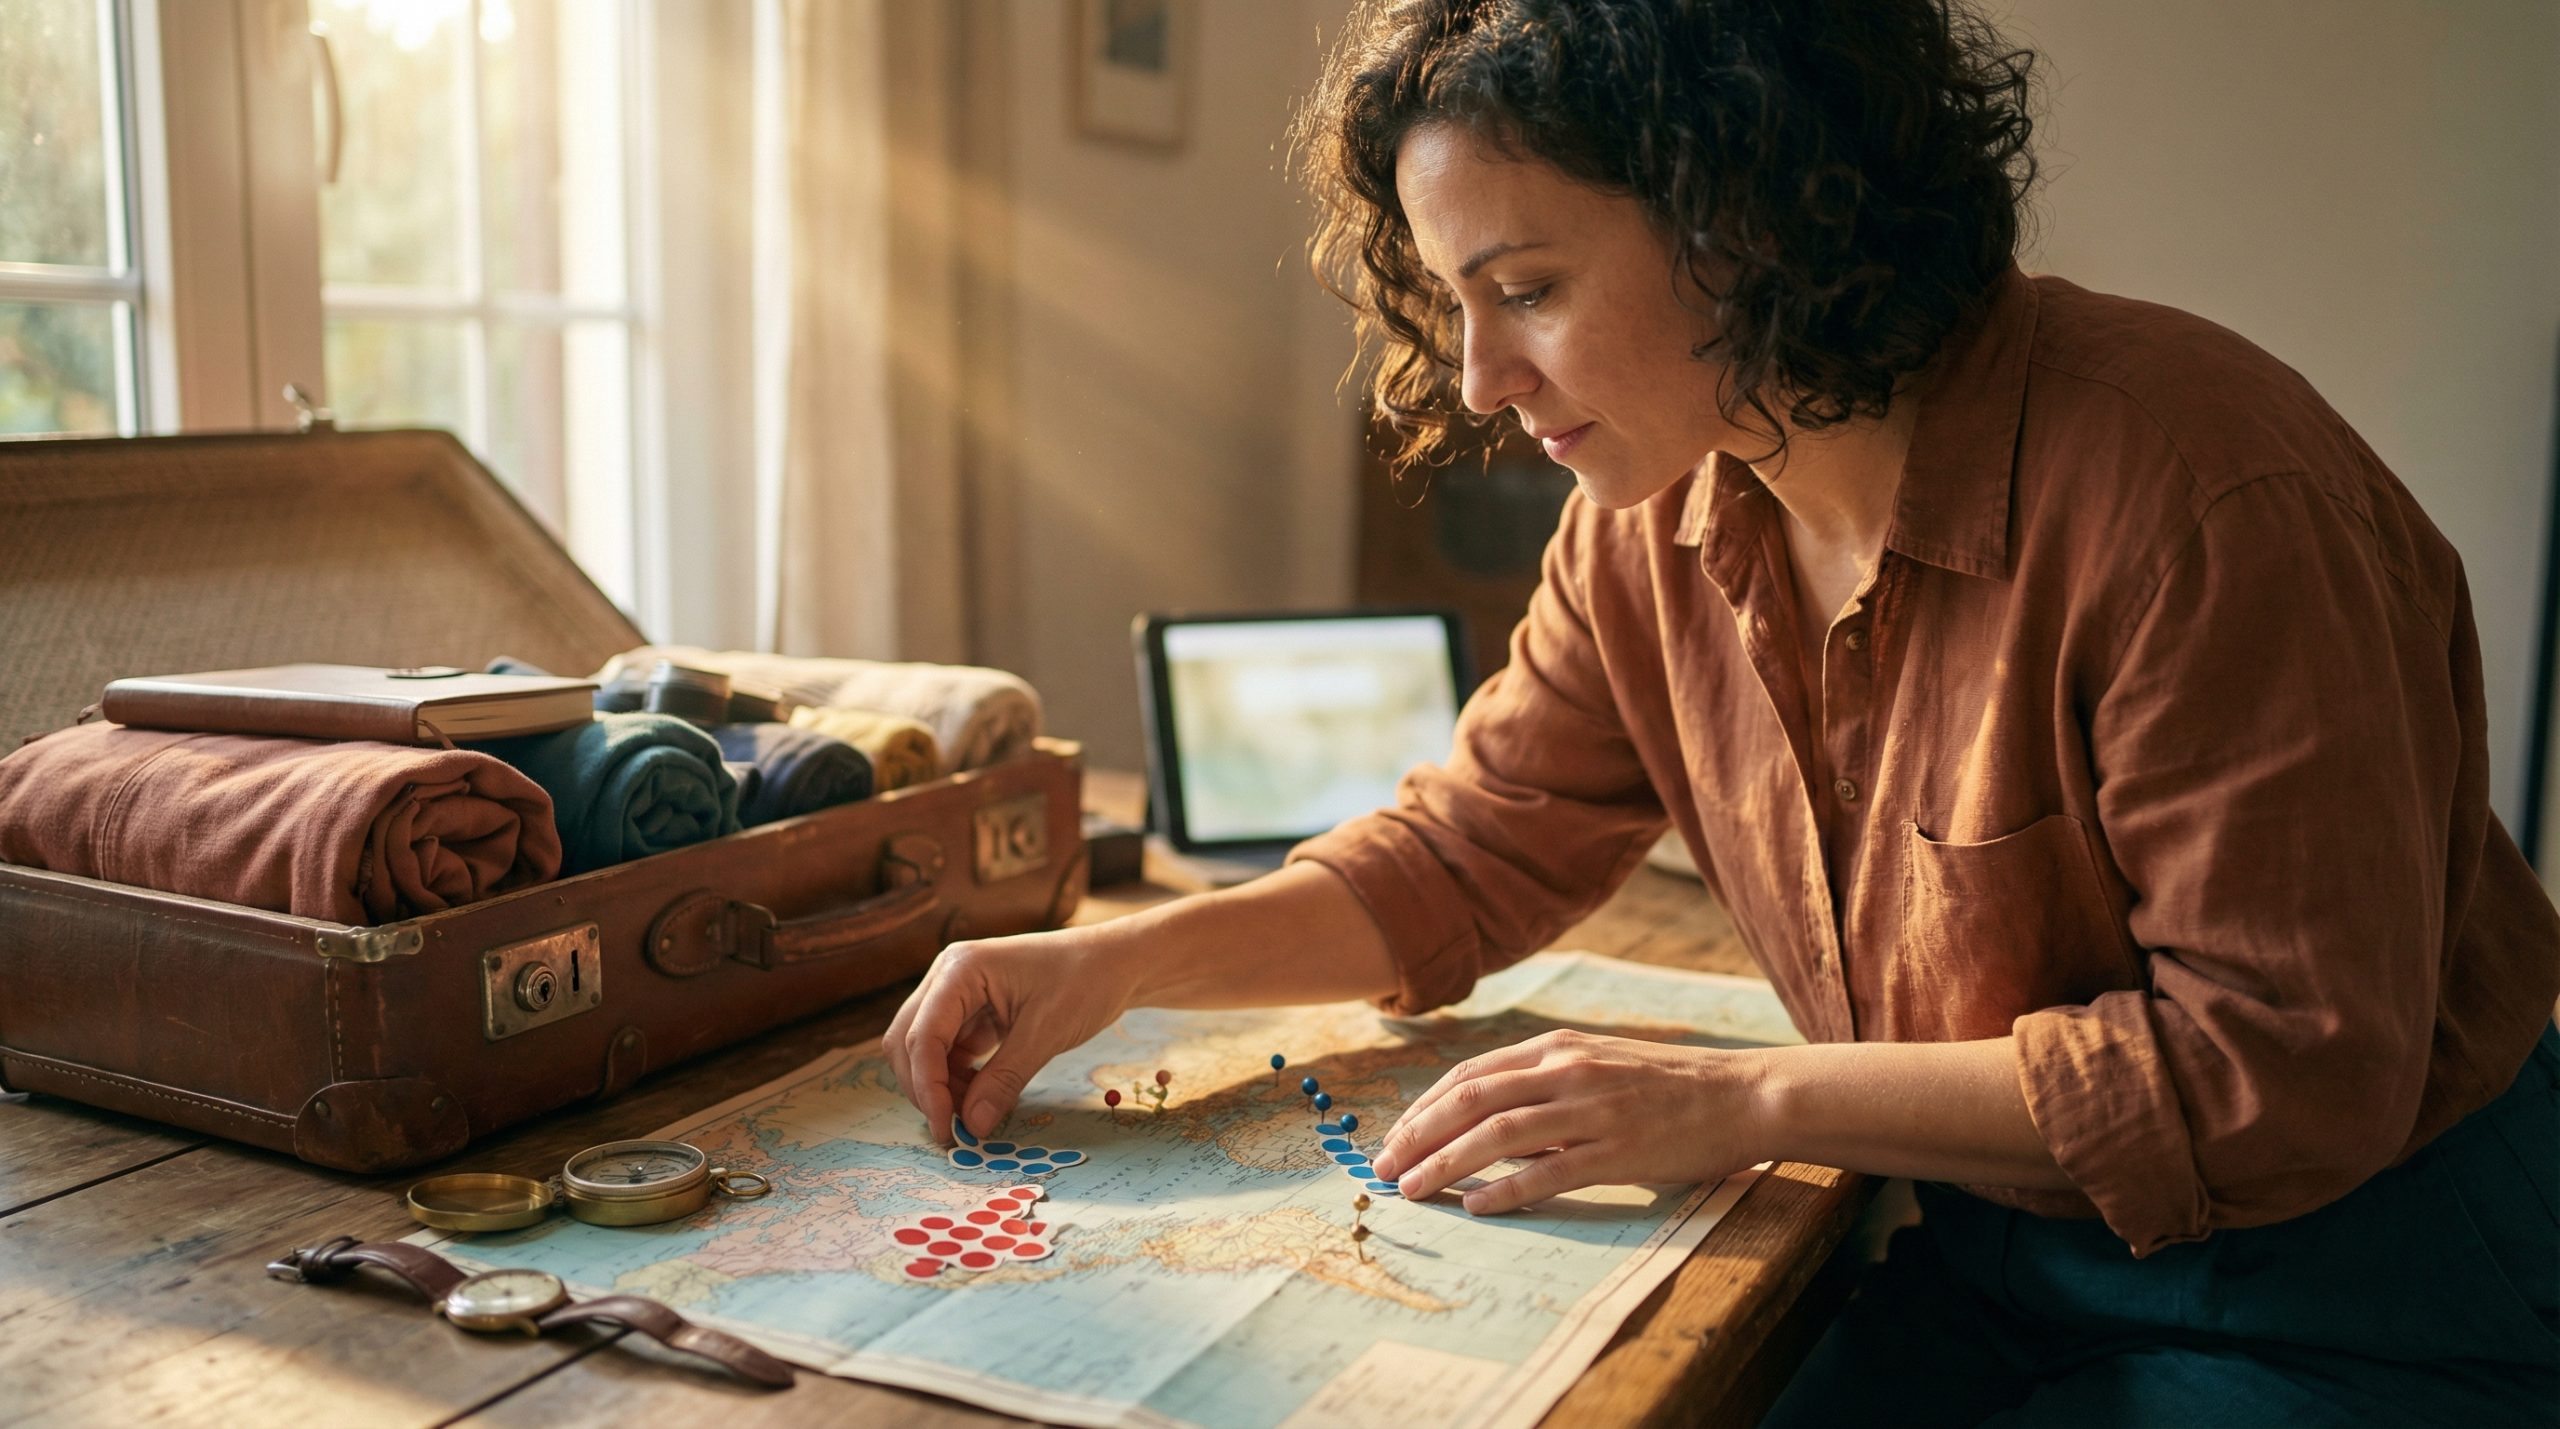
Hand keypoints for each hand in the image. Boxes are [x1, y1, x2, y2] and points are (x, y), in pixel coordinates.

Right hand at [882, 924, 1143, 1143]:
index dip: (927, 1086)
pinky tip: (981, 1097)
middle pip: (909, 1042)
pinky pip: (948, 1052)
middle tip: (955, 1129)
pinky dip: (957, 1079)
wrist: (1117, 962)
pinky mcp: (971, 1012)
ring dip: (940, 1086)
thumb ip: (1005, 1080)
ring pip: (924, 1050)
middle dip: (926, 1088)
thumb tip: (971, 1127)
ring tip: (973, 1115)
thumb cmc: (1087, 981)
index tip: (946, 1127)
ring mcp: (957, 994)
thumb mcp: (1047, 1033)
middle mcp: (948, 978)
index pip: (922, 1035)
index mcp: (960, 969)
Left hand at [1369, 1029, 1766, 1213]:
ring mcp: (1591, 1110)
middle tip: (1384, 1168)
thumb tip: (1488, 1123)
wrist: (1742, 1095)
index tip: (1396, 1137)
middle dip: (1418, 1135)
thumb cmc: (1669, 1086)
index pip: (1469, 1075)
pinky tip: (1476, 1206)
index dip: (1423, 1107)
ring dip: (1446, 1163)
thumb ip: (1545, 1085)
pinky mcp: (1617, 1150)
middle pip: (1470, 1100)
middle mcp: (1567, 1072)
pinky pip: (1548, 1171)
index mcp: (1557, 1048)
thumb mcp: (1599, 1066)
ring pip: (1497, 1134)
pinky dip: (1505, 1190)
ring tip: (1413, 1189)